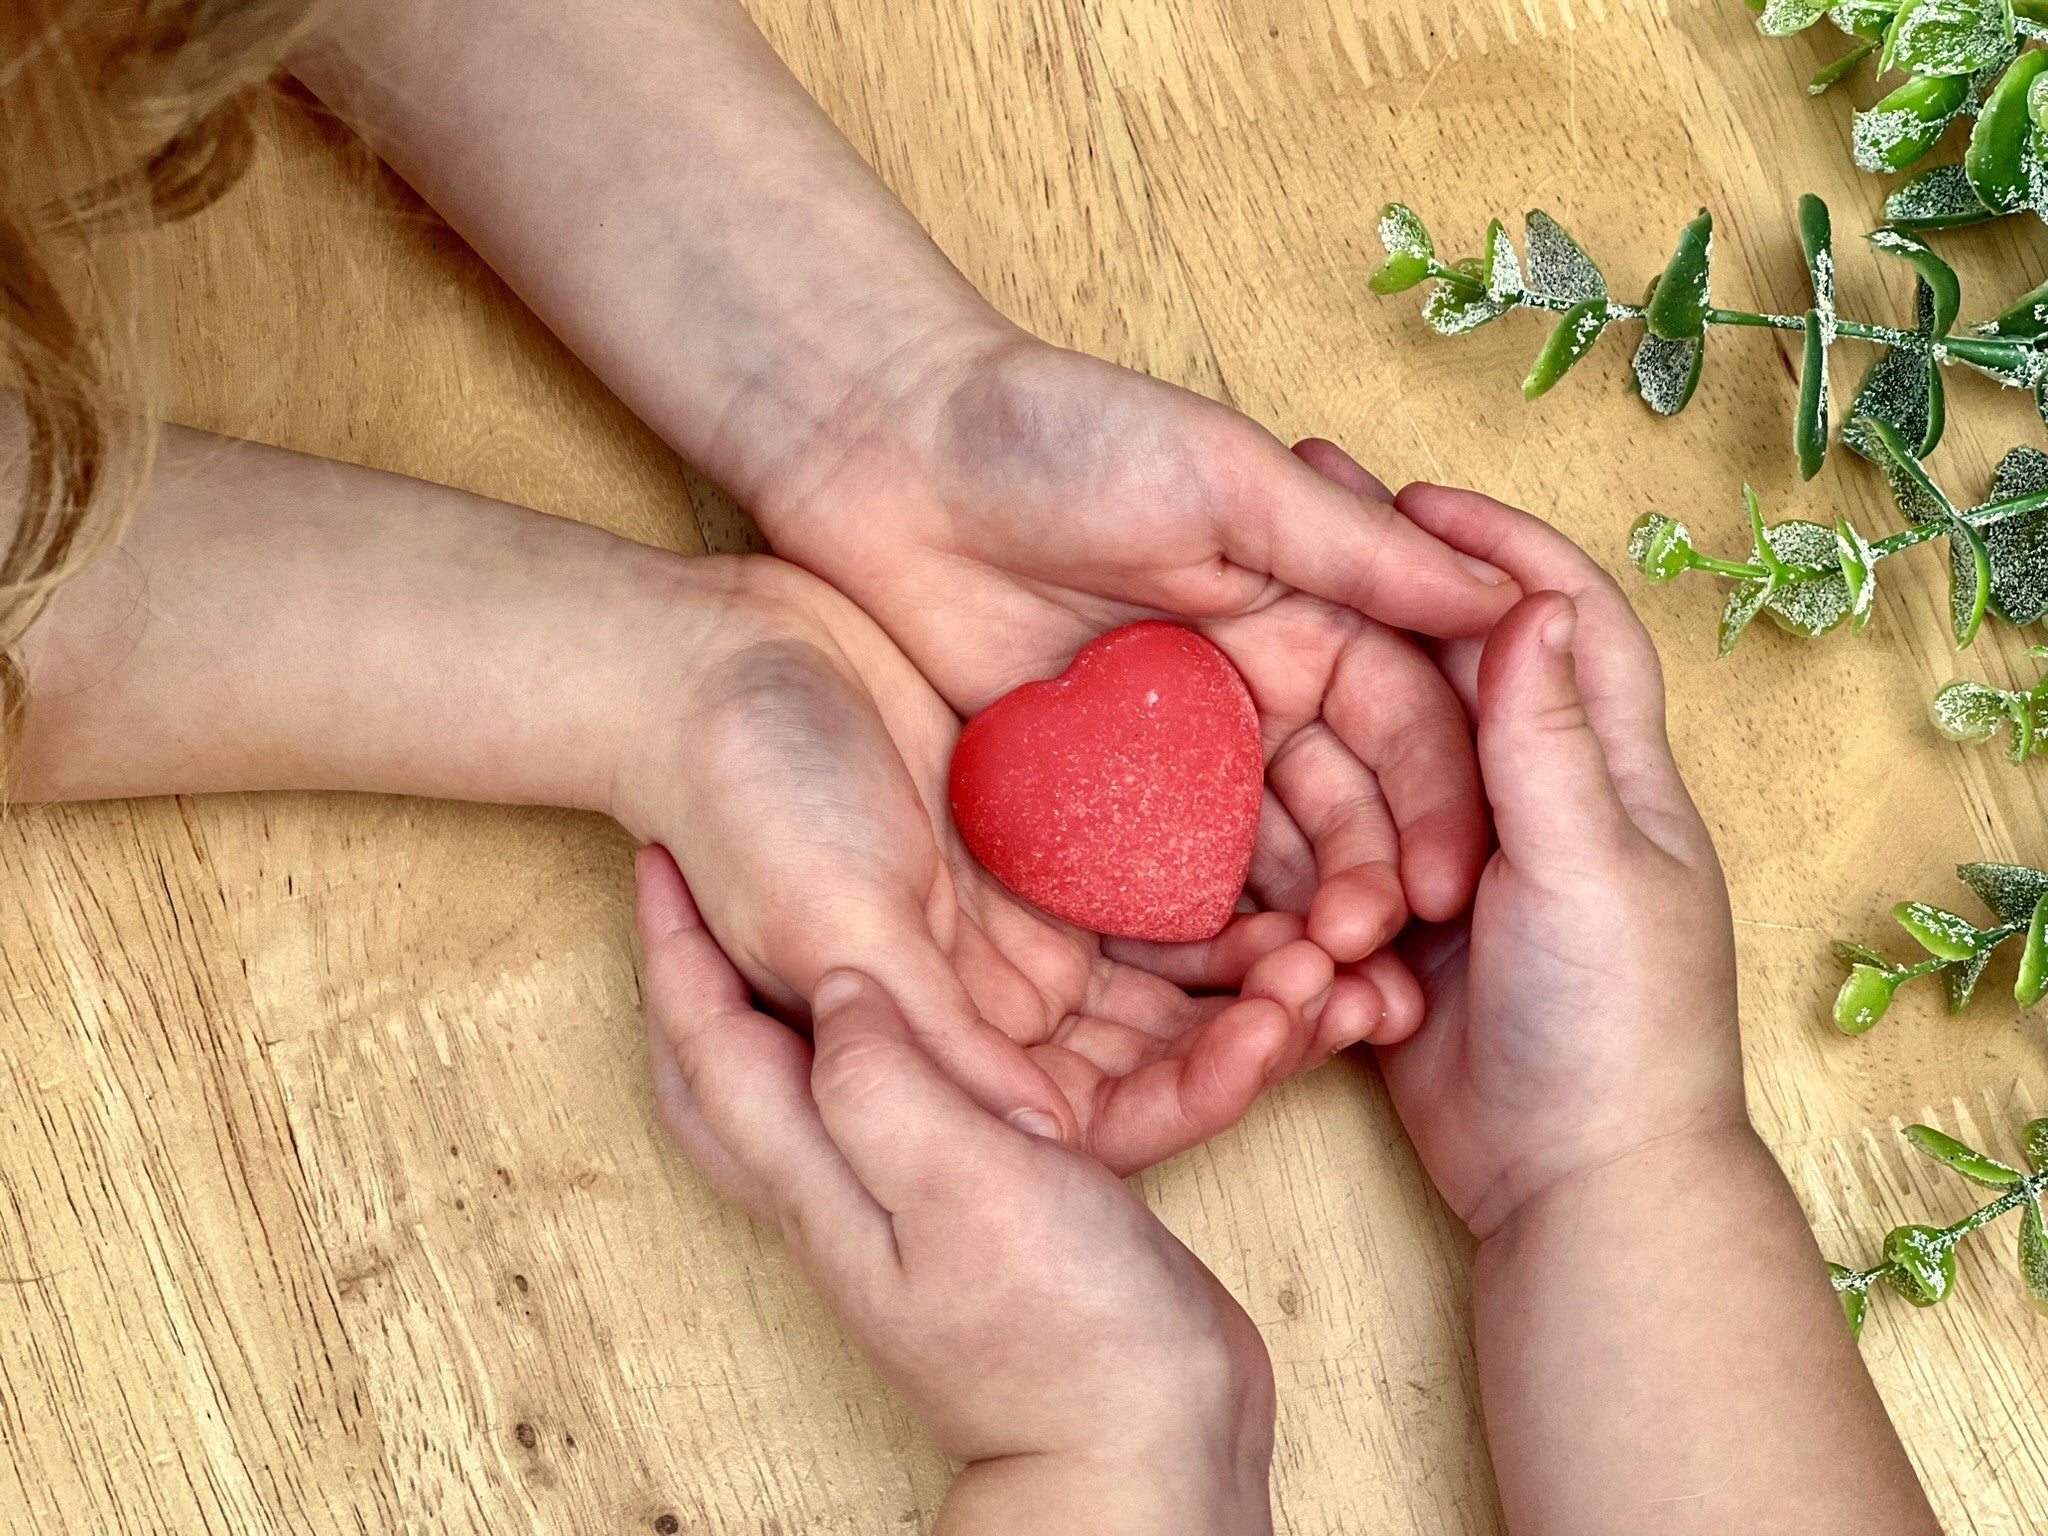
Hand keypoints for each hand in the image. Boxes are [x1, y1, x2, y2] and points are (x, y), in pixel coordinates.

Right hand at [610, 552, 1367, 1172]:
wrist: (703, 669)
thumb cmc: (744, 807)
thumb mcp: (836, 928)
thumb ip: (928, 1042)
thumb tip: (1038, 1153)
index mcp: (949, 1050)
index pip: (1098, 1110)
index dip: (1196, 1090)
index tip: (1279, 1041)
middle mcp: (1005, 1001)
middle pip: (1163, 1046)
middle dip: (1269, 1026)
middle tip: (1366, 989)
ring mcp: (1036, 917)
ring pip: (1184, 963)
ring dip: (1276, 954)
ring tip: (1370, 930)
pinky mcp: (1059, 831)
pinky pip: (1174, 866)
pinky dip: (1247, 867)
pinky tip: (1322, 846)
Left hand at [636, 849, 1274, 1534]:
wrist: (1148, 1450)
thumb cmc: (1066, 1331)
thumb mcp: (967, 1187)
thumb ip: (886, 1083)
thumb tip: (835, 988)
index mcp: (824, 1179)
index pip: (713, 1049)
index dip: (678, 950)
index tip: (661, 859)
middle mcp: (844, 1192)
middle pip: (726, 1079)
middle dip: (695, 985)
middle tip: (695, 897)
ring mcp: (906, 1209)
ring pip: (803, 1089)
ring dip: (779, 1006)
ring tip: (795, 934)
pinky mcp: (972, 1215)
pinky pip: (887, 1106)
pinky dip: (877, 1045)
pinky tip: (922, 1021)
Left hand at [747, 330, 1520, 999]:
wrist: (890, 455)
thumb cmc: (1066, 434)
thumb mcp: (1226, 481)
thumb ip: (1358, 553)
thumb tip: (1509, 597)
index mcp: (1307, 619)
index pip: (1402, 727)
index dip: (1432, 805)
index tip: (1443, 885)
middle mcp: (1254, 698)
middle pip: (1340, 812)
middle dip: (1364, 883)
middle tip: (1364, 950)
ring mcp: (1172, 759)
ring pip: (1258, 862)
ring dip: (1289, 925)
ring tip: (1303, 989)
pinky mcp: (1089, 800)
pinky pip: (1152, 878)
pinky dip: (1188, 931)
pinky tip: (1210, 984)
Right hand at [1291, 449, 1746, 1238]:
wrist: (1574, 1185)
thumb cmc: (1615, 1024)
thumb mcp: (1587, 867)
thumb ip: (1547, 743)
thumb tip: (1532, 600)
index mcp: (1606, 773)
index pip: (1564, 620)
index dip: (1500, 548)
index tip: (1412, 498)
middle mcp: (1536, 805)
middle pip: (1455, 677)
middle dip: (1385, 607)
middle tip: (1295, 546)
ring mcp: (1467, 868)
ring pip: (1382, 765)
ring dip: (1326, 730)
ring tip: (1246, 664)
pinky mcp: (1407, 932)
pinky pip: (1343, 856)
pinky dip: (1303, 834)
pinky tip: (1237, 788)